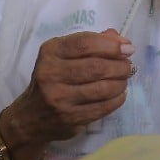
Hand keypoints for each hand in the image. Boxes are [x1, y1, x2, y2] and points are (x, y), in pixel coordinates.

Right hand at [11, 29, 133, 143]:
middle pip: (96, 67)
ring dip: (121, 82)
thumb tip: (122, 41)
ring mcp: (60, 98)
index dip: (111, 45)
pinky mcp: (70, 118)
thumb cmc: (52, 79)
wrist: (30, 117)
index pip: (85, 43)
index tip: (128, 48)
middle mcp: (51, 74)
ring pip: (102, 88)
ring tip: (123, 79)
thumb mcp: (63, 55)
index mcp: (50, 52)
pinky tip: (119, 94)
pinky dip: (117, 99)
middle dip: (120, 65)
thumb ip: (91, 43)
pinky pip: (103, 107)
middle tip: (128, 66)